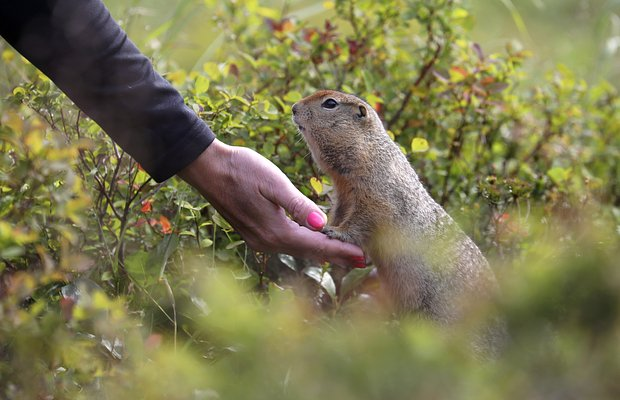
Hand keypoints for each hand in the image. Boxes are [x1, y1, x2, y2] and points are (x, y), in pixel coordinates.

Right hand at [178, 139, 364, 266]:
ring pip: (298, 250)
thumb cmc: (241, 169)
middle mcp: (268, 242)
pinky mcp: (254, 233)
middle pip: (310, 253)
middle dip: (336, 256)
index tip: (364, 257)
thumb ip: (298, 205)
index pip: (317, 245)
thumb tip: (322, 225)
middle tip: (363, 261)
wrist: (207, 168)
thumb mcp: (273, 183)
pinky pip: (287, 244)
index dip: (342, 251)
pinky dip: (306, 245)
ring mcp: (259, 240)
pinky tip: (315, 241)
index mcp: (275, 231)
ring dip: (322, 252)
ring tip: (345, 254)